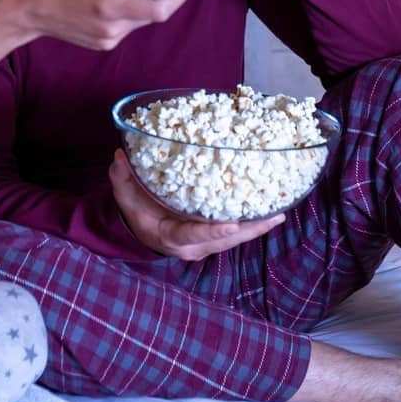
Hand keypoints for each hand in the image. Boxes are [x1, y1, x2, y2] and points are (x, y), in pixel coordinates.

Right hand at [108, 149, 285, 260]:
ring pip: (234, 238)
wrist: (141, 231)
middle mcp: (192, 245)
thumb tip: (121, 155)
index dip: (213, 230)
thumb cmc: (136, 213)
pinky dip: (253, 224)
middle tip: (273, 216)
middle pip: (224, 240)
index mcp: (171, 236)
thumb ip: (123, 178)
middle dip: (249, 229)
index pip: (194, 235)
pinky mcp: (213, 238)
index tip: (233, 223)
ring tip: (279, 213)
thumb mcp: (126, 197)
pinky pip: (236, 233)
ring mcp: (205, 244)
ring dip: (257, 227)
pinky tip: (271, 212)